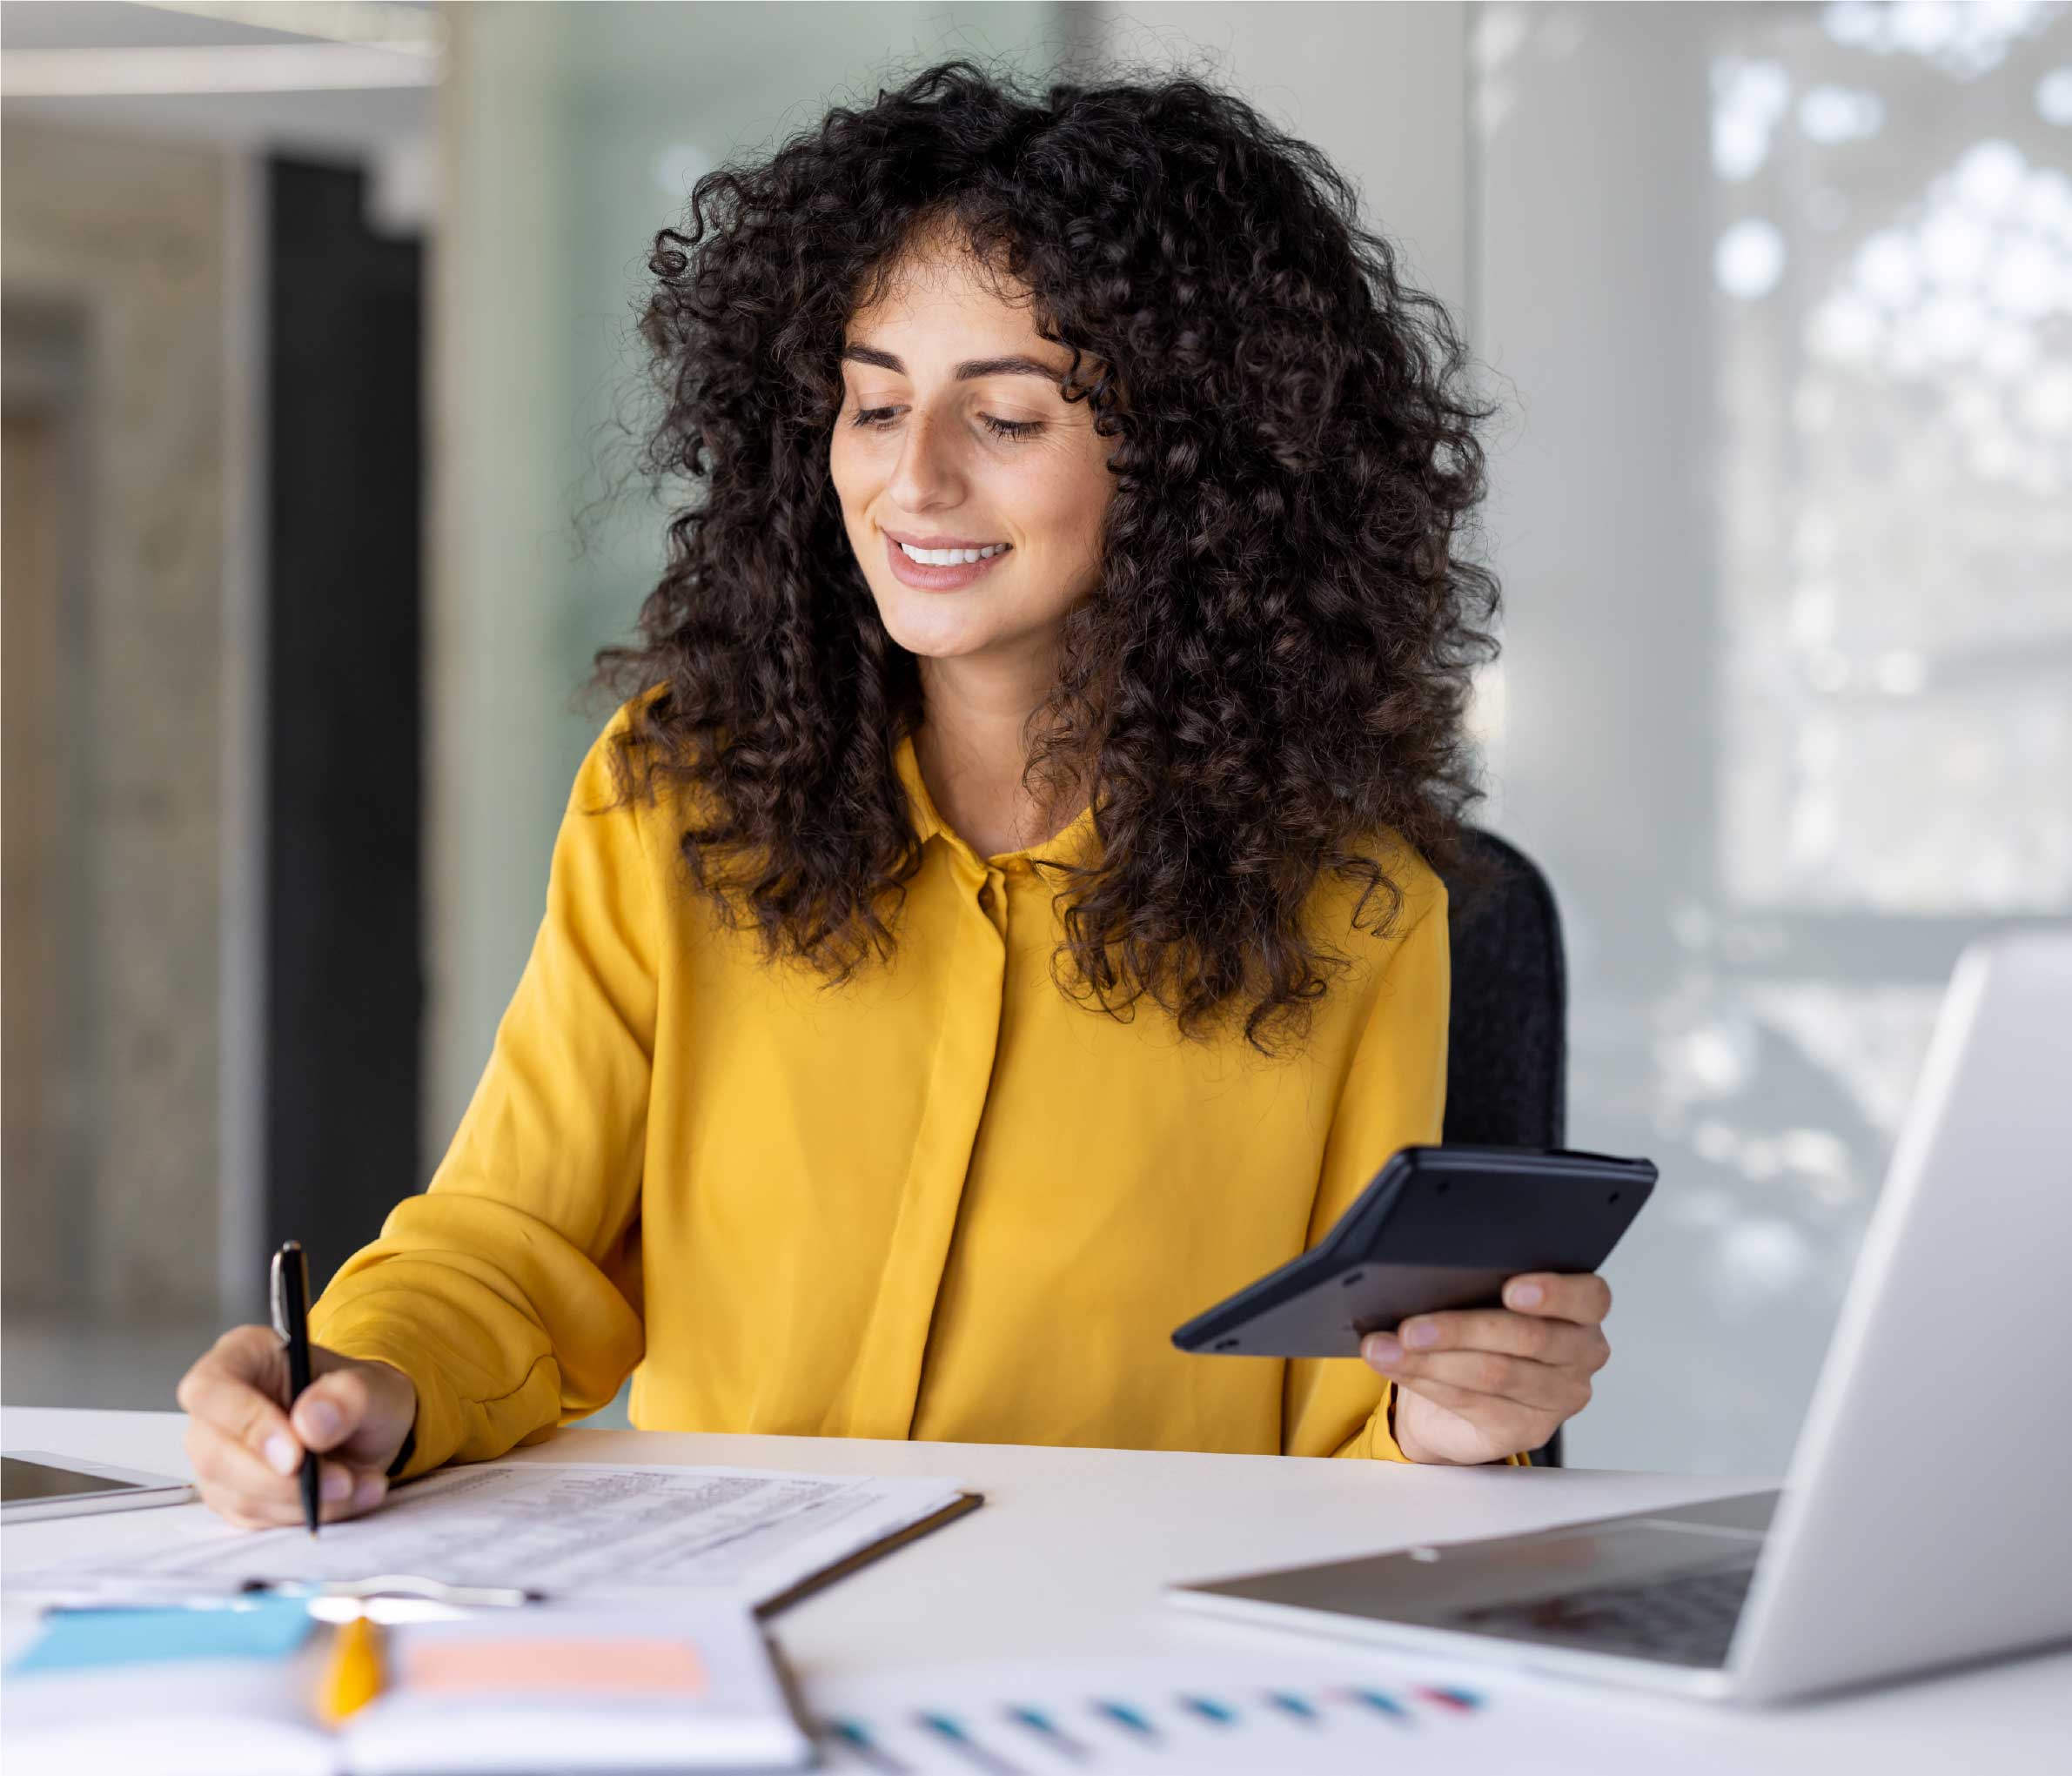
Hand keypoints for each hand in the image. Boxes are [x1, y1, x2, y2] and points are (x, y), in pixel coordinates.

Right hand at [175, 1326, 417, 1527]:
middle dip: (282, 1480)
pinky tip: (347, 1497)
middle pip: (216, 1453)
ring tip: (360, 1484)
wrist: (371, 1432)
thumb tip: (310, 1422)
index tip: (294, 1456)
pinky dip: (306, 1515)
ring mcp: (219, 1454)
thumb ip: (350, 1396)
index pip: (211, 1389)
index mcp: (244, 1356)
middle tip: (342, 1482)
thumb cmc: (360, 1399)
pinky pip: (257, 1518)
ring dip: (304, 1502)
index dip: (247, 1423)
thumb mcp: (377, 1387)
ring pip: (238, 1494)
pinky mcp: (233, 1494)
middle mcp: (220, 1407)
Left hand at [1362, 1273, 1611, 1465]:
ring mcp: (1559, 1397)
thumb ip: (1476, 1285)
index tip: (1511, 1289)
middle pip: (1528, 1337)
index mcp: (1582, 1310)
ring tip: (1388, 1347)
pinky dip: (1425, 1381)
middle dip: (1461, 1329)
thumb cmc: (1477, 1333)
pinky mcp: (1529, 1430)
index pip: (1589, 1297)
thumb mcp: (1482, 1300)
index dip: (1553, 1292)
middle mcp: (1582, 1354)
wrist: (1457, 1400)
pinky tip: (1395, 1365)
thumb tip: (1422, 1277)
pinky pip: (1474, 1403)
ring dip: (1432, 1359)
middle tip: (1411, 1327)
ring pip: (1495, 1372)